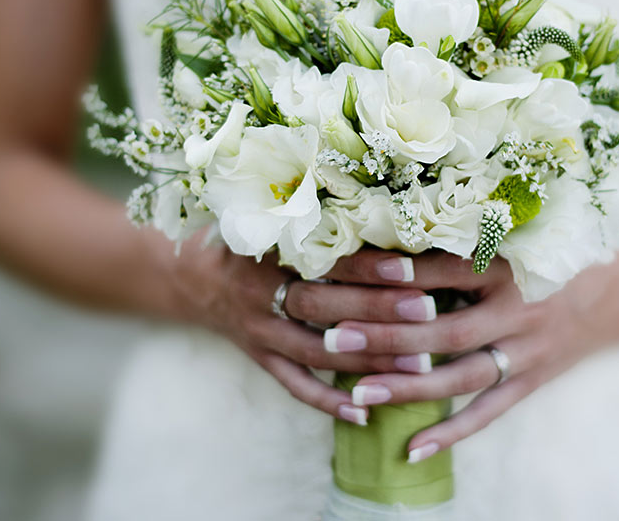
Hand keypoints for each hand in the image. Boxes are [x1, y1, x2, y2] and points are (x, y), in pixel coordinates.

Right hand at [158, 241, 446, 426]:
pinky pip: (295, 386)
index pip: (324, 260)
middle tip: (427, 311)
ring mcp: (260, 332)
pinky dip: (329, 402)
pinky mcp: (261, 359)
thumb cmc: (247, 236)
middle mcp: (261, 293)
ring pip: (316, 352)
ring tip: (418, 366)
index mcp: (267, 250)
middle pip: (323, 307)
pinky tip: (366, 413)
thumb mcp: (270, 216)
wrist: (191, 275)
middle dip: (377, 311)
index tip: (410, 268)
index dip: (366, 265)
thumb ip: (316, 214)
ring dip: (367, 360)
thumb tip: (384, 204)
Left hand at [322, 250, 603, 459]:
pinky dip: (451, 433)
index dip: (398, 273)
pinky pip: (488, 412)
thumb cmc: (551, 251)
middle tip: (336, 338)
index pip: (444, 271)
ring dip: (409, 386)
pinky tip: (411, 449)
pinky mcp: (532, 381)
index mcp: (511, 265)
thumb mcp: (515, 235)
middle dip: (388, 335)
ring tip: (360, 392)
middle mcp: (519, 310)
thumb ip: (461, 240)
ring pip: (461, 376)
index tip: (350, 271)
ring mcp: (527, 351)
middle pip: (445, 329)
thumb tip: (391, 240)